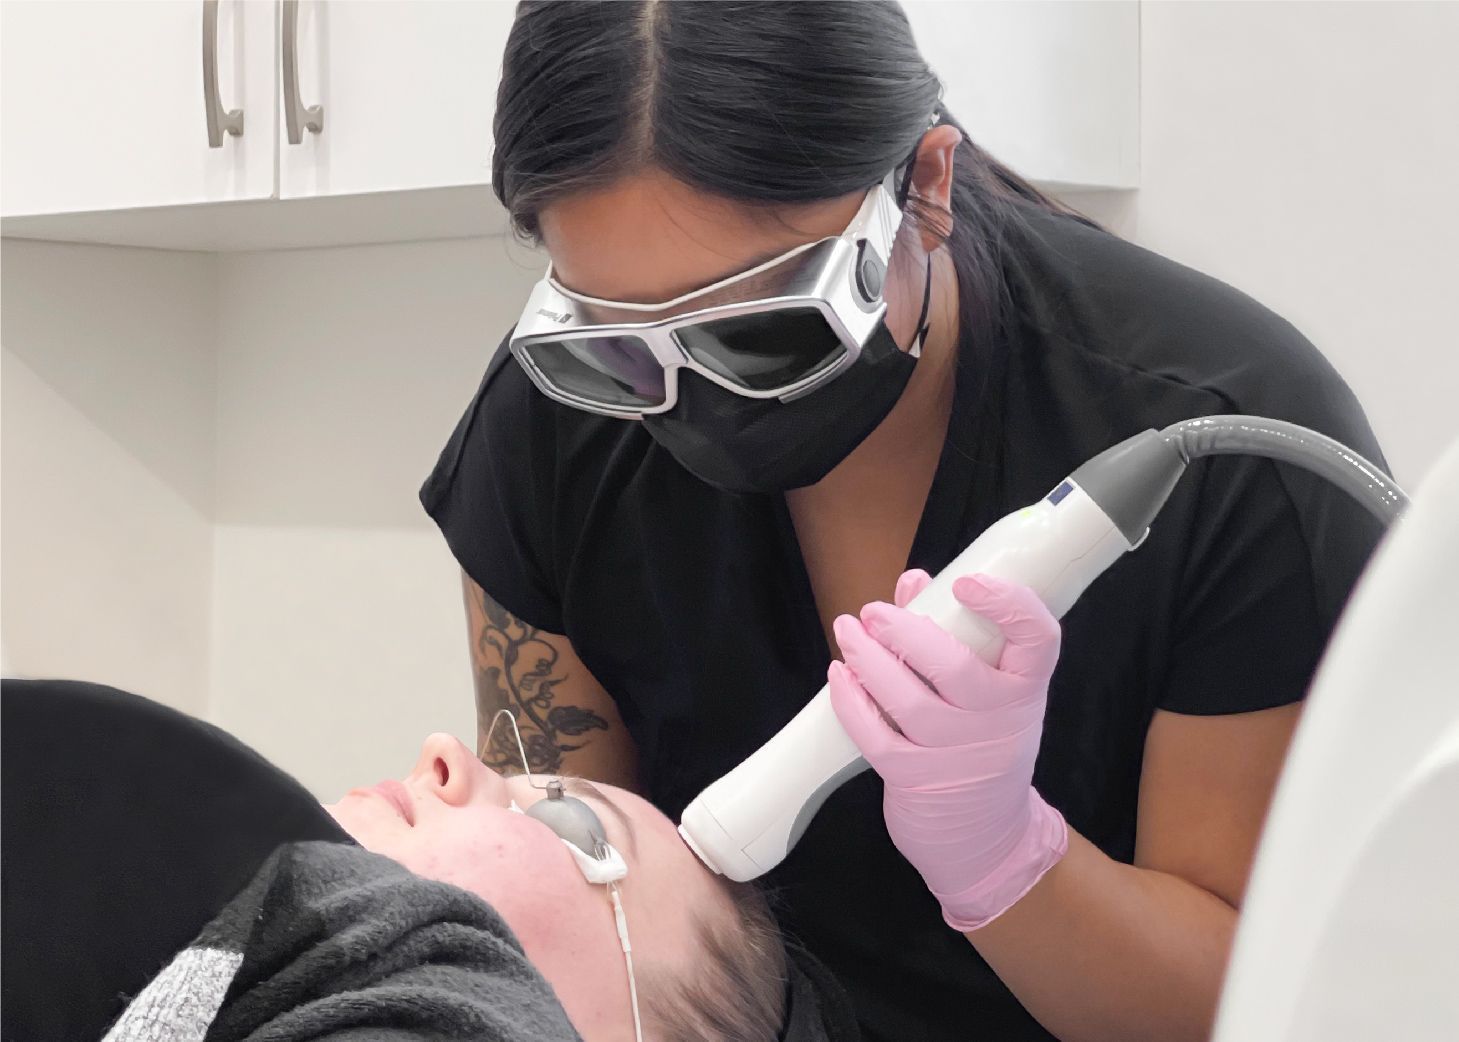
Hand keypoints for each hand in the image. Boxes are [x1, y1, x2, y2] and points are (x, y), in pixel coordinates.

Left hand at [828, 569, 1068, 930]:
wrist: (988, 839)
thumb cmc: (982, 744)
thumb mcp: (987, 694)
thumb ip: (951, 632)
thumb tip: (914, 582)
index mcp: (1024, 689)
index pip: (1039, 639)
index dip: (1009, 604)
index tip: (966, 583)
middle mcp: (999, 721)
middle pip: (956, 668)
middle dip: (906, 632)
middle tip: (872, 611)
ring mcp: (959, 755)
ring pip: (909, 701)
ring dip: (869, 661)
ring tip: (846, 631)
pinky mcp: (918, 780)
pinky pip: (877, 737)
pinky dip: (851, 703)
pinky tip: (839, 677)